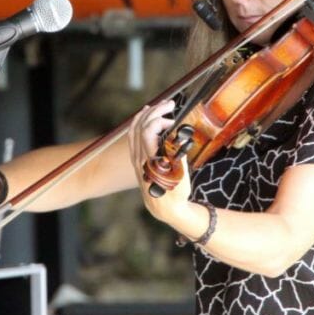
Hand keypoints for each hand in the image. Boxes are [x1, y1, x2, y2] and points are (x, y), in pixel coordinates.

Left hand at [127, 99, 189, 223]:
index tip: (173, 120)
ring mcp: (136, 159)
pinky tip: (144, 119)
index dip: (159, 120)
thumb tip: (180, 138)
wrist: (165, 210)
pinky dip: (137, 124)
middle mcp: (140, 159)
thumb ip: (178, 156)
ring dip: (146, 115)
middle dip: (155, 111)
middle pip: (141, 127)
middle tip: (170, 104)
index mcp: (150, 161)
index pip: (147, 132)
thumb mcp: (181, 178)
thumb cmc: (176, 194)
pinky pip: (132, 137)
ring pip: (134, 130)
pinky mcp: (136, 161)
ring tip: (157, 106)